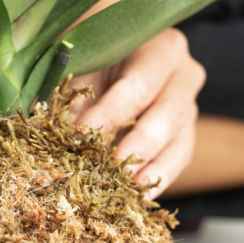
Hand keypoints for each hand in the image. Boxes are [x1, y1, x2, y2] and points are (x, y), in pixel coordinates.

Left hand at [71, 28, 205, 198]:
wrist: (112, 51)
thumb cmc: (92, 53)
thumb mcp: (79, 63)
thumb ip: (72, 94)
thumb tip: (55, 132)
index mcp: (158, 46)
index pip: (139, 85)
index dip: (111, 113)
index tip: (81, 136)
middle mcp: (183, 73)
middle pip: (169, 114)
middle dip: (138, 146)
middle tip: (111, 170)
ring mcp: (188, 104)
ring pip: (180, 141)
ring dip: (152, 169)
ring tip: (127, 191)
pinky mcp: (185, 132)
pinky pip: (178, 158)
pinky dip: (158, 179)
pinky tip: (138, 196)